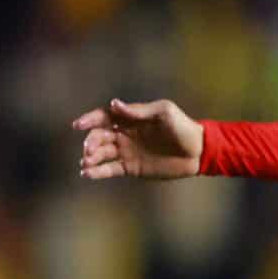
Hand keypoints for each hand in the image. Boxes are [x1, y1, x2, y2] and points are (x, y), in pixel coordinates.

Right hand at [74, 98, 204, 179]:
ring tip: (86, 162)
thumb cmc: (183, 127)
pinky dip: (97, 172)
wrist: (198, 152)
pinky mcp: (132, 168)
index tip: (79, 125)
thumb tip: (114, 104)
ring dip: (90, 157)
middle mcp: (125, 134)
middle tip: (89, 150)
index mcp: (131, 118)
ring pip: (102, 153)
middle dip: (91, 142)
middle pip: (99, 136)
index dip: (90, 120)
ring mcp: (127, 152)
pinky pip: (110, 169)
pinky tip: (87, 174)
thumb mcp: (164, 112)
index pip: (104, 117)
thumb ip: (139, 111)